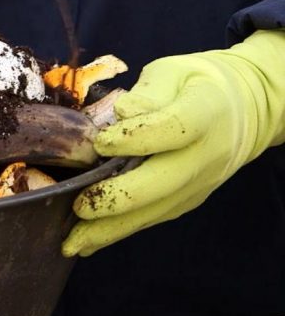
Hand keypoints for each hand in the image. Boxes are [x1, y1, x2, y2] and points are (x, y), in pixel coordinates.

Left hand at [63, 30, 284, 256]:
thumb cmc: (194, 84)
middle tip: (78, 207)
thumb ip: (149, 91)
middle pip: (162, 183)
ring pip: (154, 210)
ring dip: (111, 229)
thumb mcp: (173, 72)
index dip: (136, 138)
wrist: (242, 110)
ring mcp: (198, 183)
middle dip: (116, 199)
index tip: (100, 143)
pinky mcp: (187, 200)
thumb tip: (124, 111)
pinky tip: (89, 241)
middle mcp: (204, 154)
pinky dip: (119, 231)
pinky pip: (152, 217)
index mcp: (204, 112)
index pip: (173, 129)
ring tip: (73, 243)